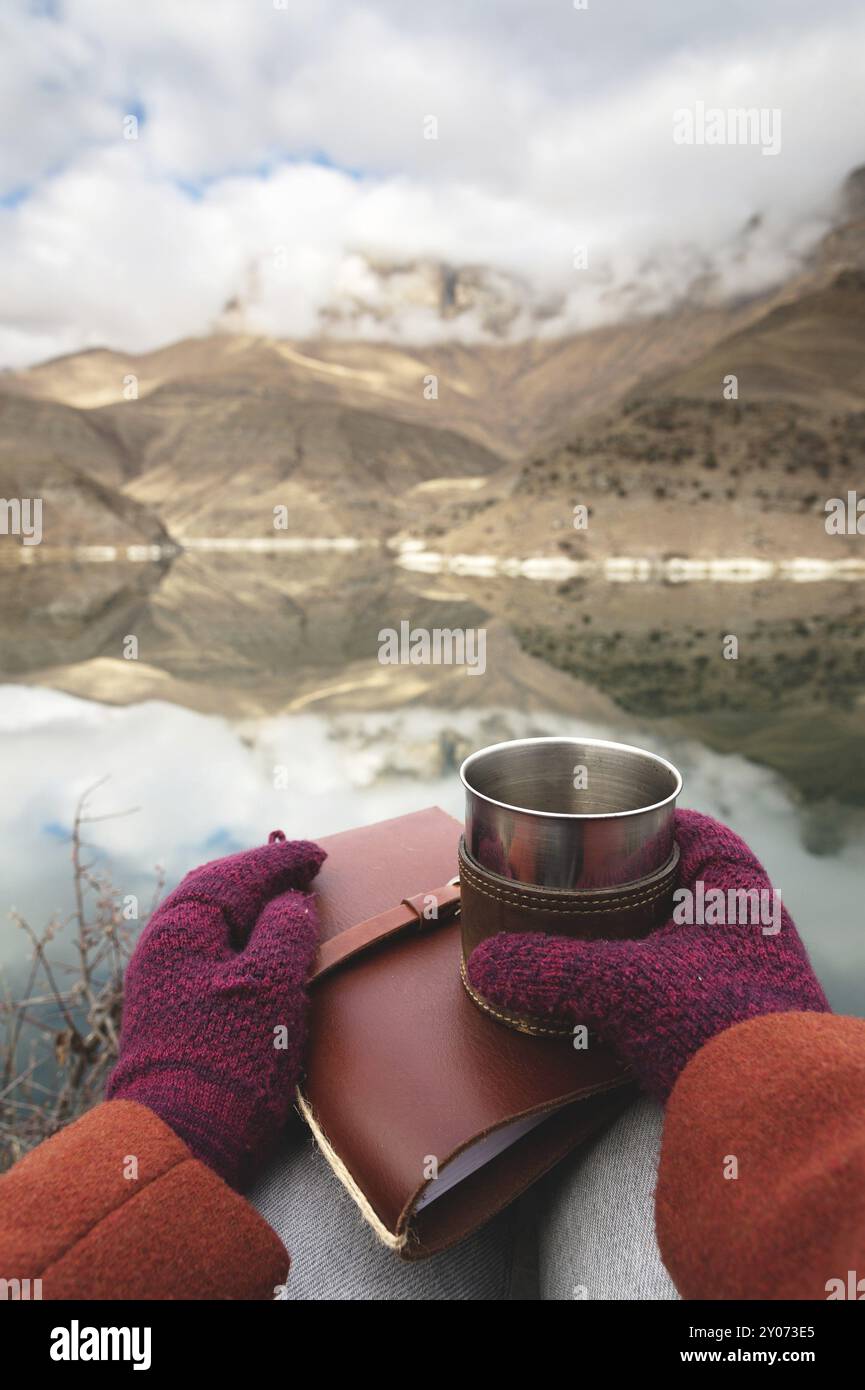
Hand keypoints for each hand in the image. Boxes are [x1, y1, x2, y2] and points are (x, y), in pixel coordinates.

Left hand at [107, 832, 325, 1188]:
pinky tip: (267, 952)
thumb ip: (285, 930)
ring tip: (289, 905)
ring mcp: (167, 983)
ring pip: (214, 927)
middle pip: (216, 895)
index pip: (233, 875)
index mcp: (179, 930)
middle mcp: (164, 949)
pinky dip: (245, 942)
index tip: (315, 854)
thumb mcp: (271, 983)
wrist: (185, 1137)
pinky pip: (215, 956)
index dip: (278, 861)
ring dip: (252, 911)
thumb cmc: (231, 1054)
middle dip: (260, 879)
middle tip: (302, 869)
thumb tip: (289, 901)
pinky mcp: (177, 1014)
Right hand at [466, 810, 828, 1099]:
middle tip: (584, 884)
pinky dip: (647, 986)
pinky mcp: (735, 1023)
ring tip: (585, 943)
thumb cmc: (719, 1027)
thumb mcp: (621, 986)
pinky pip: (683, 986)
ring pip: (682, 939)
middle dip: (634, 886)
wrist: (777, 1118)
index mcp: (738, 890)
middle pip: (685, 884)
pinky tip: (611, 1003)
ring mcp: (746, 976)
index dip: (651, 825)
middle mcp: (751, 926)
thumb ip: (552, 969)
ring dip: (637, 941)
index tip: (608, 829)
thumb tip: (487, 963)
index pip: (695, 832)